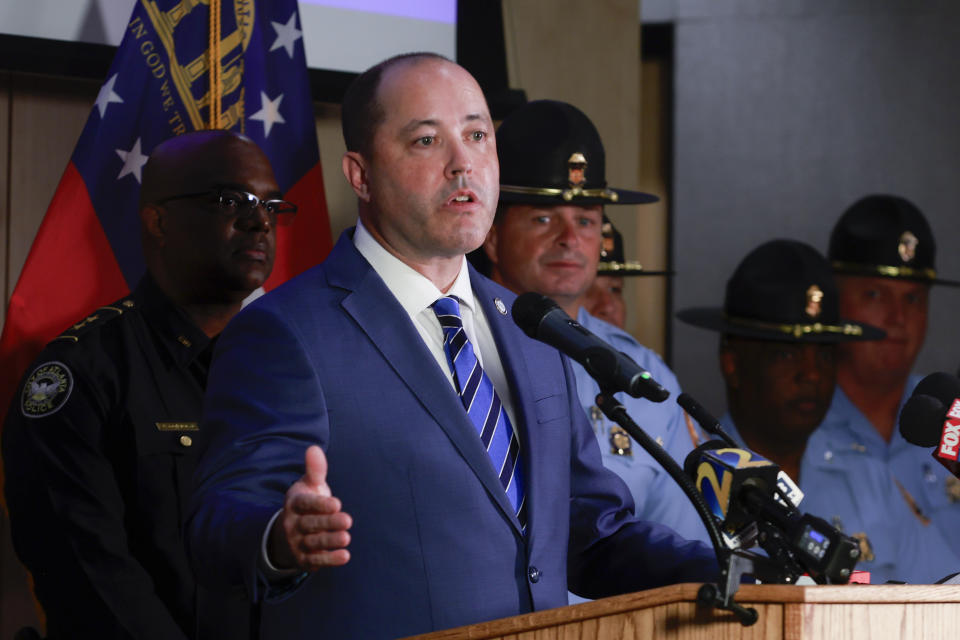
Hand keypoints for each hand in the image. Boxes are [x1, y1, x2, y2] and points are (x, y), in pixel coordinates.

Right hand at [268, 445, 351, 570]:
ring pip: (313, 543)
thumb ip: (315, 470)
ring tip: (347, 537)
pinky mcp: (304, 559)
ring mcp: (297, 542)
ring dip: (330, 541)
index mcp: (294, 504)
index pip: (305, 504)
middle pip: (310, 524)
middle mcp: (293, 524)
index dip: (320, 504)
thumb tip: (314, 448)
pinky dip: (330, 560)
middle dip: (328, 523)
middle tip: (348, 520)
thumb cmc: (307, 503)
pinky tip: (345, 556)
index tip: (337, 503)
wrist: (290, 533)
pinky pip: (316, 560)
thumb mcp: (309, 486)